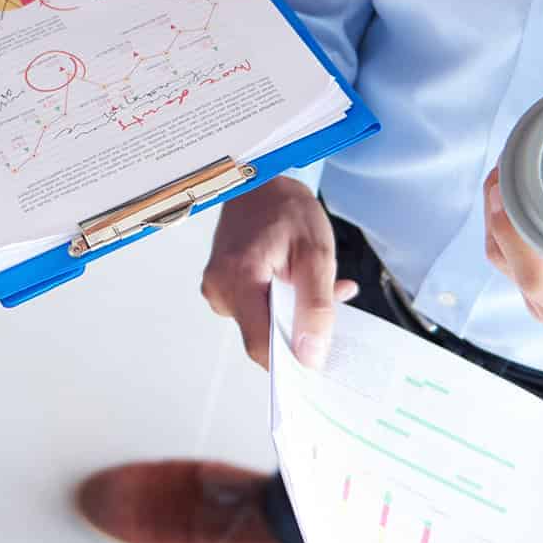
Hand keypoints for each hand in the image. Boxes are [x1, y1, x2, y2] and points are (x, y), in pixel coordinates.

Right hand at [199, 175, 358, 369]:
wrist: (260, 182)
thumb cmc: (286, 210)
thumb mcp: (316, 255)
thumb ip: (316, 307)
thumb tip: (311, 354)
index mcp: (239, 277)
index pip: (260, 344)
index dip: (292, 360)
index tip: (319, 360)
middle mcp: (219, 287)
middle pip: (261, 338)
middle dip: (297, 330)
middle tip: (326, 303)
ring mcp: (216, 288)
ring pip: (260, 325)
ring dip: (290, 314)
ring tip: (308, 282)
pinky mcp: (221, 287)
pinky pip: (253, 312)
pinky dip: (278, 304)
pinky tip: (292, 283)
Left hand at [483, 133, 542, 371]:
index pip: (542, 276)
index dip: (514, 232)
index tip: (509, 189)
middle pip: (509, 261)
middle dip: (499, 209)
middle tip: (510, 161)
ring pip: (505, 264)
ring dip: (498, 220)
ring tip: (508, 174)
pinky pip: (513, 269)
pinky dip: (507, 235)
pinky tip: (513, 205)